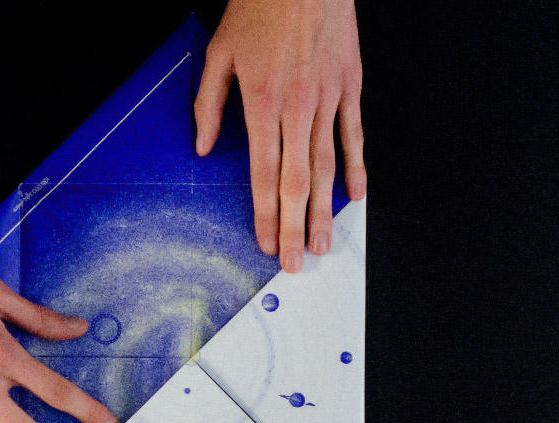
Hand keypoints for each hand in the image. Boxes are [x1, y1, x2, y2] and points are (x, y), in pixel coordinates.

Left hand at [194, 0, 365, 272]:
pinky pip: (354, 134)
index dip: (265, 213)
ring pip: (327, 165)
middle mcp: (297, 106)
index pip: (264, 173)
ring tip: (323, 242)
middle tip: (296, 262)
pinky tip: (356, 196)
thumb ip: (208, 104)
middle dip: (295, 226)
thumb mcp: (219, 52)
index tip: (265, 242)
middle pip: (297, 181)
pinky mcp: (350, 84)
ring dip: (325, 209)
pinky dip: (357, 167)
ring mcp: (328, 97)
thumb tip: (202, 146)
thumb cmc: (261, 6)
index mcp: (262, 102)